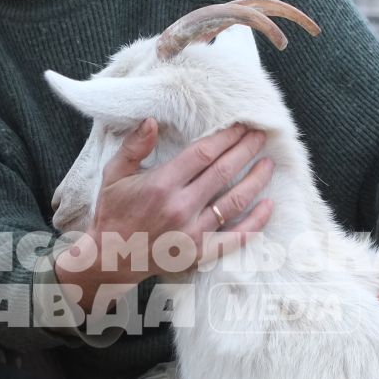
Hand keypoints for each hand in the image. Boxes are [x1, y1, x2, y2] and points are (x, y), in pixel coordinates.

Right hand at [54, 120, 273, 306]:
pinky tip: (268, 205)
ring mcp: (193, 231)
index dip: (226, 136)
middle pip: (224, 171)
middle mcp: (181, 207)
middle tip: (261, 136)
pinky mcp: (200, 252)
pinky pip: (236, 237)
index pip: (204, 153)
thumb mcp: (114, 174)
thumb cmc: (113, 212)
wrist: (110, 258)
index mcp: (161, 184)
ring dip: (256, 179)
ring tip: (268, 163)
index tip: (241, 125)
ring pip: (235, 200)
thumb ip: (134, 146)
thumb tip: (152, 120)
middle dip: (246, 150)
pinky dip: (256, 222)